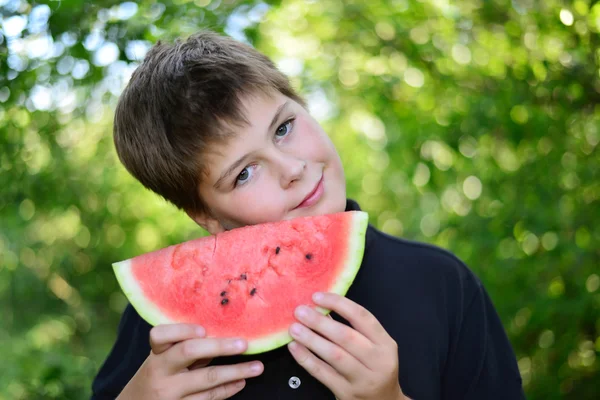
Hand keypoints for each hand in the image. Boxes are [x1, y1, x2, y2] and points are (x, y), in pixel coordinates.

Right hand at [117, 323, 263, 399]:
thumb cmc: (158, 377)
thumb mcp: (163, 359)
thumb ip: (184, 346)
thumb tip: (223, 330)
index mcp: (156, 354)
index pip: (161, 335)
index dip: (182, 329)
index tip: (203, 329)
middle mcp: (160, 372)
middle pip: (189, 351)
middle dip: (219, 346)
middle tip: (244, 343)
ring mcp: (169, 394)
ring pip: (206, 379)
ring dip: (235, 372)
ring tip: (257, 367)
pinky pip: (208, 399)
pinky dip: (227, 389)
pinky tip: (241, 381)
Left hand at [287, 293, 405, 399]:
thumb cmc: (375, 369)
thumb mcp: (375, 347)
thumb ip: (356, 329)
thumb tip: (322, 307)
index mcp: (385, 343)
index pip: (362, 317)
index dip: (338, 304)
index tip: (317, 297)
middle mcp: (377, 361)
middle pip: (346, 336)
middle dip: (320, 322)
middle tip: (300, 311)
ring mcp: (362, 379)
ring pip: (334, 355)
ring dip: (311, 339)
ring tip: (294, 328)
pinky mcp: (346, 393)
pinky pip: (323, 374)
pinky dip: (307, 359)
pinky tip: (295, 348)